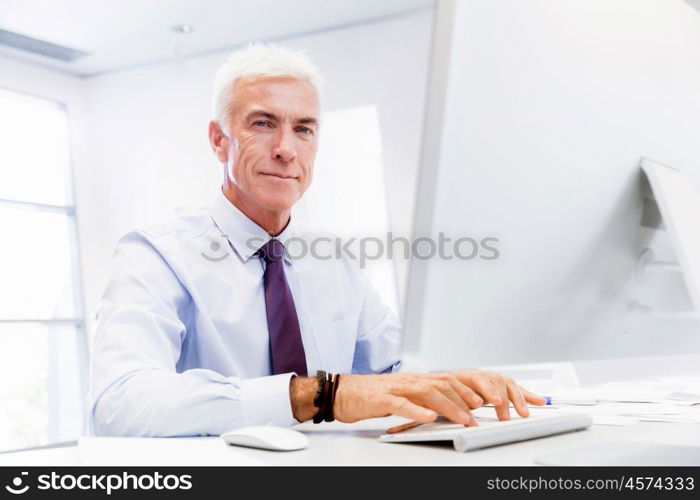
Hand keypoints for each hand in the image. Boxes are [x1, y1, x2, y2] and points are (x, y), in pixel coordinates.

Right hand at [333, 371, 545, 425]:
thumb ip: (428, 400)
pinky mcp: (383, 398)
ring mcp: (398, 387)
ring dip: (451, 405)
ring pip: (429, 393)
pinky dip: (417, 411)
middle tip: (489, 408)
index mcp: (420, 379)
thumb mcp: (407, 397)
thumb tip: (453, 408)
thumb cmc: (375, 396)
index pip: (453, 380)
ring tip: (467, 417)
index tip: (494, 399)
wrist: (344, 392)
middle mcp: (412, 380)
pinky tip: (429, 417)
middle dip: (470, 396)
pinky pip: (402, 404)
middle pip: (446, 384)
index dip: (475, 388)